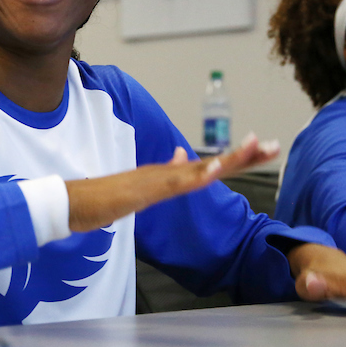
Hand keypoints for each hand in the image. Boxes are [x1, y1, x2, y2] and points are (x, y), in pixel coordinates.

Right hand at [67, 133, 278, 232]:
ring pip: (199, 169)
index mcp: (169, 175)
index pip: (211, 166)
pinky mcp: (144, 190)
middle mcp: (166, 172)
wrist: (71, 201)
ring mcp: (156, 179)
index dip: (239, 158)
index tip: (265, 150)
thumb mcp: (141, 189)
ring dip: (228, 159)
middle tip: (274, 144)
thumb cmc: (102, 198)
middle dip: (246, 155)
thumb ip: (165, 174)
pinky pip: (175, 184)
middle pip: (213, 163)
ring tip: (255, 148)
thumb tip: (186, 156)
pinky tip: (215, 171)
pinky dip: (196, 176)